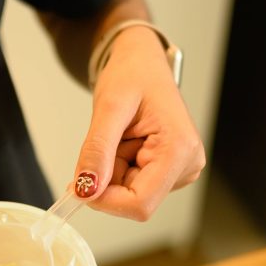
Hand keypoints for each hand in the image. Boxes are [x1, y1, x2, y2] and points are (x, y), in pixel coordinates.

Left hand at [73, 26, 205, 220]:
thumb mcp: (109, 107)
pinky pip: (130, 186)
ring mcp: (178, 170)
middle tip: (106, 143)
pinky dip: (116, 169)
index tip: (80, 184)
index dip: (105, 201)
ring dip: (111, 173)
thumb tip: (86, 190)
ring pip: (128, 195)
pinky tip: (125, 143)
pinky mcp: (167, 171)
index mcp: (180, 150)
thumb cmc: (132, 73)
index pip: (140, 205)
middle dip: (108, 181)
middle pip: (133, 202)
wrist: (140, 61)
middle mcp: (186, 165)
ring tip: (120, 137)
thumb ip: (97, 151)